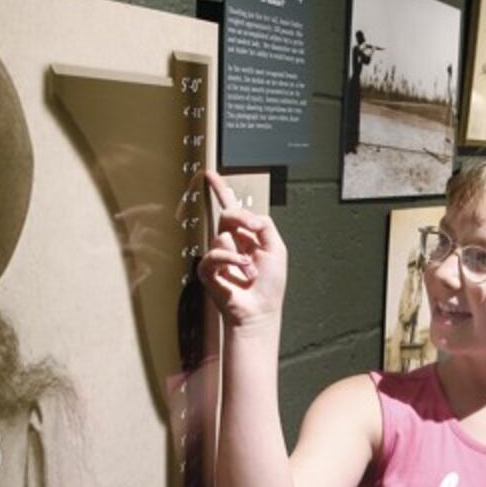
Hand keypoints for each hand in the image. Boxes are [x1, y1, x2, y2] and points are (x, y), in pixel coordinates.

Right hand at [197, 170, 287, 334]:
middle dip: (241, 220)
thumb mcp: (277, 248)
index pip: (232, 210)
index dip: (221, 191)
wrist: (259, 311)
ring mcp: (218, 256)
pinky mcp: (208, 269)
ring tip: (250, 269)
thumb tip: (244, 216)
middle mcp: (231, 244)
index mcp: (247, 238)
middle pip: (228, 216)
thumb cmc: (269, 286)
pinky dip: (231, 260)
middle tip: (252, 233)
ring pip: (223, 234)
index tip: (211, 175)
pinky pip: (216, 253)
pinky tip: (242, 270)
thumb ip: (264, 225)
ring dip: (241, 251)